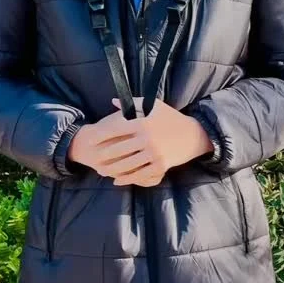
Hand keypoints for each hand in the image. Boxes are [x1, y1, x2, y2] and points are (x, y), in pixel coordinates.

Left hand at [67, 98, 212, 185]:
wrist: (193, 135)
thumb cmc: (171, 118)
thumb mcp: (154, 106)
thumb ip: (132, 104)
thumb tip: (113, 101)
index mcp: (142, 122)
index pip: (115, 129)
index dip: (100, 136)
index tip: (90, 140)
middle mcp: (147, 138)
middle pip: (118, 149)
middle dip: (103, 155)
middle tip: (93, 158)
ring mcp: (154, 153)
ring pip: (127, 164)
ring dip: (112, 169)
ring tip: (101, 171)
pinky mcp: (160, 165)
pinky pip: (139, 174)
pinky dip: (127, 179)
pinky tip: (117, 180)